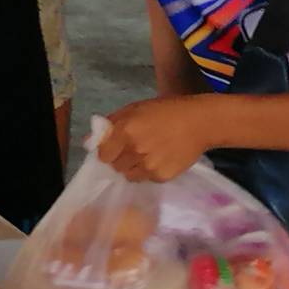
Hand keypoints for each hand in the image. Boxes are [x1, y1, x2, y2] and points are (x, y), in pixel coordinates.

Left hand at [97, 96, 217, 181]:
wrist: (200, 123)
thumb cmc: (165, 111)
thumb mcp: (134, 109)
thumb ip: (110, 124)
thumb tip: (88, 142)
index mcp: (125, 131)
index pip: (102, 155)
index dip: (107, 151)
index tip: (114, 148)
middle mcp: (135, 150)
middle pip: (115, 166)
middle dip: (120, 159)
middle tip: (134, 149)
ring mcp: (149, 165)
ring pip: (129, 175)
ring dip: (133, 167)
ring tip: (148, 154)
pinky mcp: (162, 176)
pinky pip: (146, 179)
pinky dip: (149, 171)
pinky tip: (160, 158)